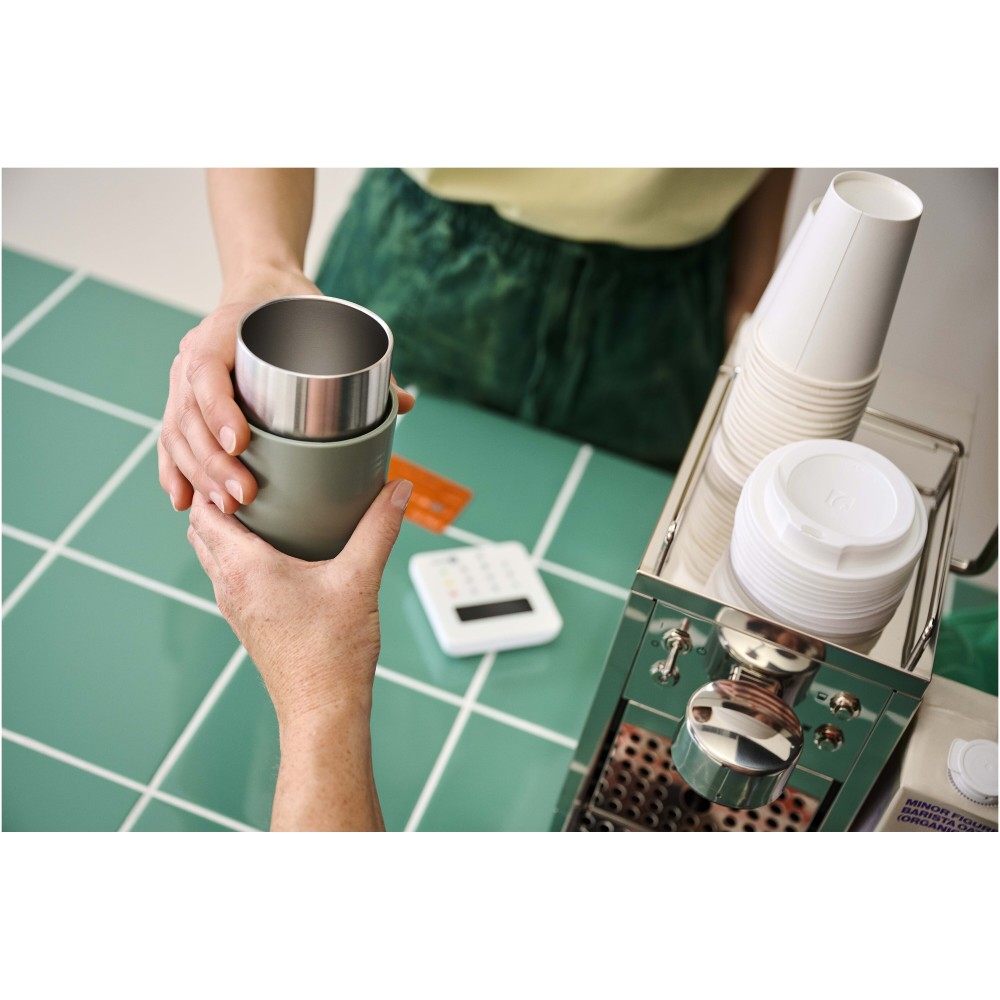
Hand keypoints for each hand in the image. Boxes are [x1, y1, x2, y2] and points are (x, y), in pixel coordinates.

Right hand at [159, 271, 414, 514]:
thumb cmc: (292, 306)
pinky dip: (175, 472)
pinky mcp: (183, 401)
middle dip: (213, 463)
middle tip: (243, 496)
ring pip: (177, 434)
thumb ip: (364, 360)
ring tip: (225, 508)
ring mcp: (182, 381)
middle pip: (189, 416)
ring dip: (198, 475)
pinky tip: (183, 502)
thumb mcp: (324, 319)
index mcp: (220, 331)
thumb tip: (406, 402)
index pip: (207, 372)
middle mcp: (193, 355)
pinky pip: (171, 440)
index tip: (240, 443)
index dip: (219, 410)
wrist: (261, 289)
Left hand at [187, 478, 411, 727]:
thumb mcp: (360, 580)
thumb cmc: (332, 654)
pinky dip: (238, 552)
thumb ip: (379, 528)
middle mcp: (229, 586)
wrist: (322, 711)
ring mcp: (234, 607)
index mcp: (245, 568)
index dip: (216, 480)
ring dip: (226, 527)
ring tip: (264, 505)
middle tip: (255, 476)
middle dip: (218, 498)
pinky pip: (228, 574)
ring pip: (212, 553)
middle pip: (202, 528)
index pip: (205, 510)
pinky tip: (276, 548)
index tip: (247, 462)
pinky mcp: (248, 621)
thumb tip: (398, 489)